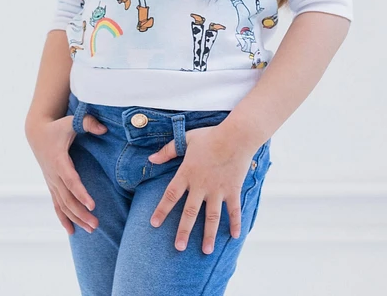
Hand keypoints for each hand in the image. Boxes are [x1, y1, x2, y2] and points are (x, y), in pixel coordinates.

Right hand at [25, 112, 107, 234]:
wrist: (36, 132)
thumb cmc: (56, 127)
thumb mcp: (70, 121)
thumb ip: (87, 123)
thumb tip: (104, 128)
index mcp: (59, 161)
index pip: (71, 181)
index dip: (81, 193)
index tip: (92, 205)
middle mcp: (54, 175)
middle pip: (67, 199)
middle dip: (81, 213)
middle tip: (96, 224)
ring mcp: (51, 182)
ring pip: (62, 205)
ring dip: (75, 218)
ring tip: (91, 229)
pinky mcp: (52, 185)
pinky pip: (56, 205)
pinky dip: (63, 218)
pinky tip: (71, 231)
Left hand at [147, 125, 255, 254]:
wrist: (236, 135)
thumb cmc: (210, 136)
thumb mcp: (186, 139)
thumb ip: (168, 150)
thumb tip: (151, 159)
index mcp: (187, 173)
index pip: (170, 195)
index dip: (161, 210)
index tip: (153, 224)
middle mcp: (201, 185)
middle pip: (190, 212)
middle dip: (184, 231)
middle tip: (179, 248)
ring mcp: (218, 190)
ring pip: (212, 217)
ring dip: (209, 235)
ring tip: (206, 251)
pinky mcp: (232, 190)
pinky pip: (234, 210)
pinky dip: (235, 223)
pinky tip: (234, 237)